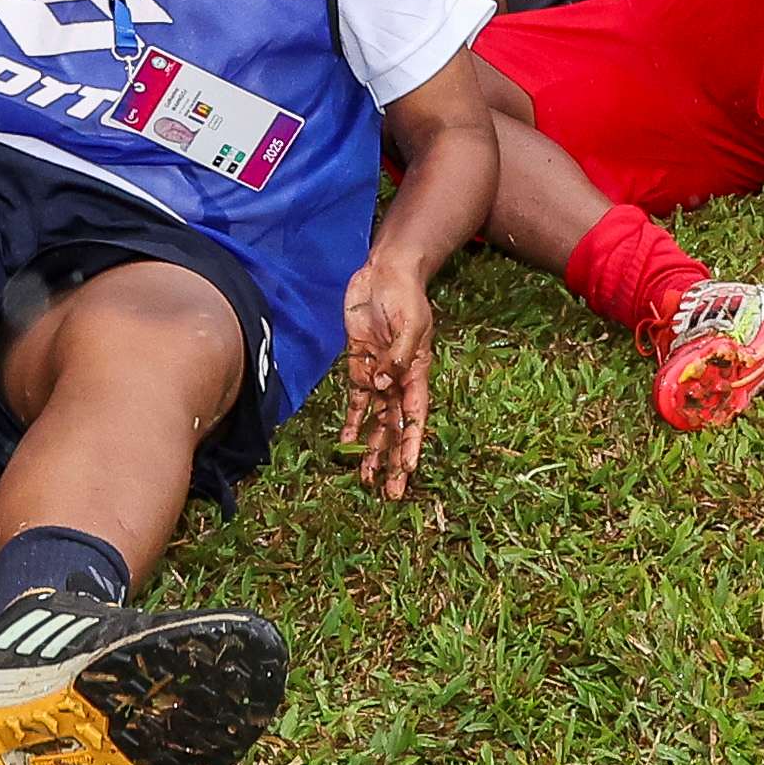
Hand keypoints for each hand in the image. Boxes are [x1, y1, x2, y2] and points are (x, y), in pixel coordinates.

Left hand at [336, 258, 435, 498]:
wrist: (384, 272)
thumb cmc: (404, 295)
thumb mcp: (408, 324)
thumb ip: (395, 357)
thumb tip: (382, 386)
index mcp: (416, 372)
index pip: (415, 415)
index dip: (413, 442)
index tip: (410, 468)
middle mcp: (398, 380)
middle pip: (396, 427)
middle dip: (393, 459)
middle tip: (390, 492)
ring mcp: (378, 374)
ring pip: (376, 421)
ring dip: (372, 449)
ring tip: (367, 479)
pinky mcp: (359, 365)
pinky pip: (355, 401)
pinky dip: (352, 423)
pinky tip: (347, 444)